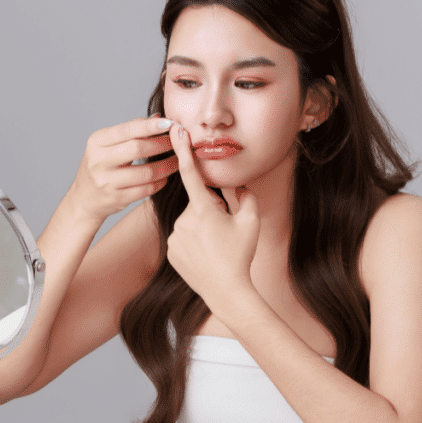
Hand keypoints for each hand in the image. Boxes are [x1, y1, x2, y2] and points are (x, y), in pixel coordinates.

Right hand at [67, 116, 177, 222]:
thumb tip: (158, 117)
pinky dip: (160, 182)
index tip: (169, 123)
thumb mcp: (107, 145)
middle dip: (162, 144)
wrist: (84, 199)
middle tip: (177, 142)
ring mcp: (107, 182)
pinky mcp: (117, 199)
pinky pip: (146, 189)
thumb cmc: (101, 166)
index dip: (150, 126)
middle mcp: (99, 161)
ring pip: (146, 172)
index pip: (127, 130)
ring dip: (167, 165)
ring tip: (177, 160)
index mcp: (96, 142)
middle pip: (138, 149)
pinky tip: (166, 176)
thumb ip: (131, 131)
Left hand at [166, 123, 260, 308]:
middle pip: (199, 204)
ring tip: (216, 247)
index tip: (175, 131)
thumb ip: (245, 195)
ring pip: (190, 221)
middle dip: (211, 210)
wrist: (226, 291)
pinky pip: (182, 237)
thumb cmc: (241, 255)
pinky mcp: (170, 250)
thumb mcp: (251, 221)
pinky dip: (194, 241)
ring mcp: (174, 236)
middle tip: (226, 231)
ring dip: (203, 227)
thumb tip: (238, 184)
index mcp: (203, 210)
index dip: (183, 150)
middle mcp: (183, 220)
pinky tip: (206, 255)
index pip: (191, 173)